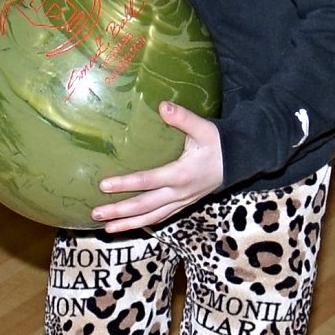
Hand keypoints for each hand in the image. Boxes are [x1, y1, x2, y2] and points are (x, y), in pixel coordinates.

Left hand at [92, 102, 223, 232]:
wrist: (239, 160)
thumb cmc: (218, 143)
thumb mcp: (203, 128)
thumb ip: (183, 118)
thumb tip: (162, 106)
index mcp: (181, 174)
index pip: (148, 181)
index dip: (125, 184)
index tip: (103, 185)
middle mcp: (179, 192)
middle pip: (145, 206)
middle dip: (120, 211)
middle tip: (96, 213)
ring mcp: (182, 201)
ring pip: (152, 217)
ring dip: (129, 224)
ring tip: (107, 228)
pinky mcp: (184, 204)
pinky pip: (161, 217)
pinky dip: (144, 223)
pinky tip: (129, 226)